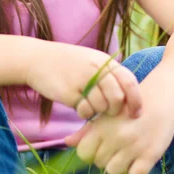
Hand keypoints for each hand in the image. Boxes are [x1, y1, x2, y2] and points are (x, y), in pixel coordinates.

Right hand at [25, 40, 142, 118]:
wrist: (37, 59)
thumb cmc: (68, 63)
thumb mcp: (91, 62)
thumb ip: (109, 75)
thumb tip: (129, 99)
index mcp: (105, 62)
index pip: (129, 82)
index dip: (136, 100)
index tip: (135, 113)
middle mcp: (96, 70)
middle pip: (117, 98)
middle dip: (115, 111)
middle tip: (107, 112)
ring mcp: (82, 80)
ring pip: (101, 107)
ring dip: (97, 112)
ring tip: (88, 104)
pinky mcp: (69, 93)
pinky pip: (85, 111)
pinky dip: (84, 113)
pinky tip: (77, 104)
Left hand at [64, 83, 173, 173]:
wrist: (161, 98)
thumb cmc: (129, 105)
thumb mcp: (106, 114)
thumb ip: (86, 130)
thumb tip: (67, 142)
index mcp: (102, 126)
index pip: (83, 153)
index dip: (90, 152)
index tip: (100, 146)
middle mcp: (115, 137)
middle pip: (99, 163)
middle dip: (106, 158)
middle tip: (117, 147)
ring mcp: (133, 147)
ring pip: (114, 172)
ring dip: (120, 166)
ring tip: (127, 153)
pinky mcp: (150, 155)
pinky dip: (136, 170)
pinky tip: (139, 158)